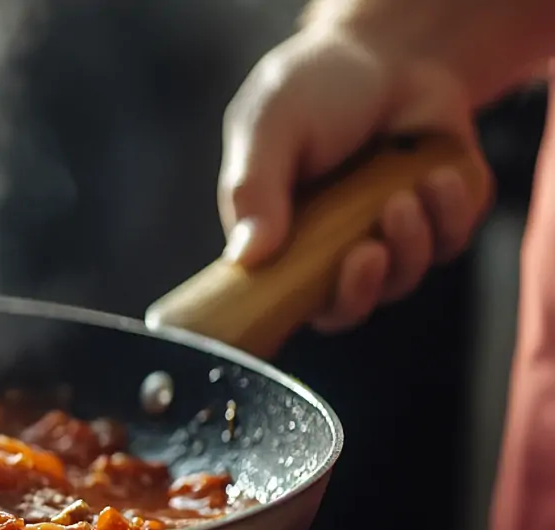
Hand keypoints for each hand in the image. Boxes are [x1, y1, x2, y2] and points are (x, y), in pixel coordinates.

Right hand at [219, 25, 492, 331]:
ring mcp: (384, 239)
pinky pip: (450, 243)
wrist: (384, 54)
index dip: (320, 301)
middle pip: (350, 306)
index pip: (289, 301)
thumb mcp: (268, 126)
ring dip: (415, 241)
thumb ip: (253, 189)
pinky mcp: (435, 222)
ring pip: (405, 279)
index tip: (348, 265)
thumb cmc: (312, 90)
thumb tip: (246, 256)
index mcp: (277, 236)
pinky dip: (452, 214)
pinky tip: (438, 175)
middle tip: (373, 245)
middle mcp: (327, 248)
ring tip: (413, 187)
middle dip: (369, 284)